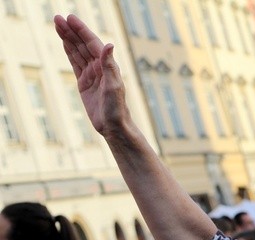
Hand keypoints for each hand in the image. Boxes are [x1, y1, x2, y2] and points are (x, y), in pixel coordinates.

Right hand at [54, 14, 128, 136]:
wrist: (113, 126)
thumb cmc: (117, 108)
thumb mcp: (113, 86)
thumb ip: (110, 66)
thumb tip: (109, 45)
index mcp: (107, 66)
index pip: (92, 43)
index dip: (81, 30)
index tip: (69, 18)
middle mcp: (100, 67)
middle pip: (83, 45)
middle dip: (71, 31)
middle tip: (57, 18)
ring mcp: (92, 74)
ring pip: (78, 52)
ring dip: (68, 39)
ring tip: (57, 25)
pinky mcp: (85, 83)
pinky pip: (76, 63)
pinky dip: (70, 52)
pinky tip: (64, 43)